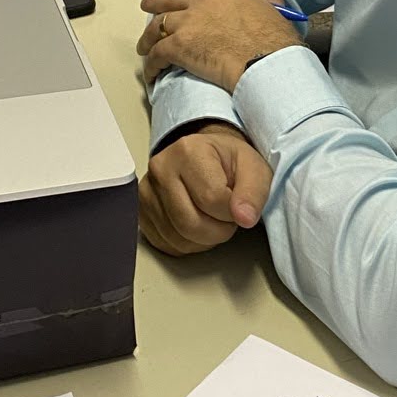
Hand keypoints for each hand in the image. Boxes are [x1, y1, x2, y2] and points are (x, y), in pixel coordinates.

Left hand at [137, 0, 300, 92]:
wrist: (266, 65)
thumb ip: (267, 1)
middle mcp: (204, 0)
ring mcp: (189, 22)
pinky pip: (157, 53)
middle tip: (147, 6)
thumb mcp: (275, 11)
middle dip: (155, 2)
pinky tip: (152, 72)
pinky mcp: (180, 46)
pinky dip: (152, 63)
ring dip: (148, 36)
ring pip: (158, 24)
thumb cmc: (276, 43)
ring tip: (144, 45)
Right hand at [138, 123, 273, 255]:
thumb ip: (253, 192)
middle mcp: (161, 169)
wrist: (206, 156)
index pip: (212, 199)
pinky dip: (188, 244)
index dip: (233, 213)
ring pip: (178, 238)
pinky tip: (198, 224)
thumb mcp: (254, 168)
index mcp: (187, 151)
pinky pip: (167, 245)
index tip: (239, 204)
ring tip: (213, 217)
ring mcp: (147, 192)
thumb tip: (244, 217)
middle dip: (219, 230)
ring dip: (205, 239)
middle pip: (190, 224)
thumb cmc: (227, 161)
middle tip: (227, 216)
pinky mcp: (142, 213)